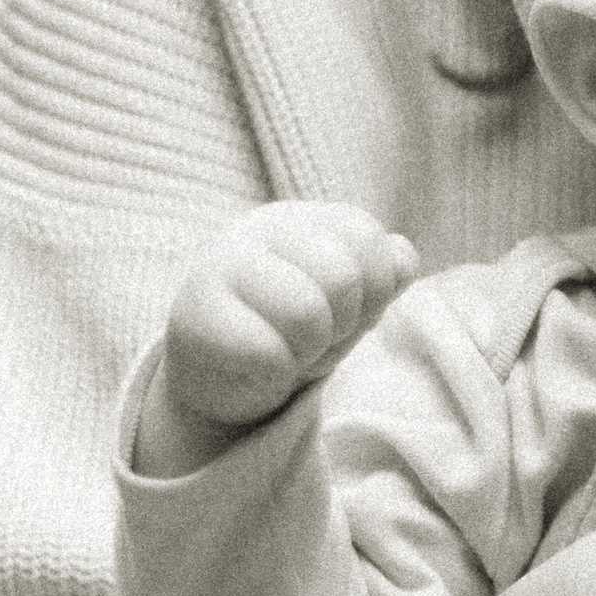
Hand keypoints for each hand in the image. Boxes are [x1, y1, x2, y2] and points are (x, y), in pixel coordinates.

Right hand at [138, 201, 418, 476]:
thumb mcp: (350, 300)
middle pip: (344, 277)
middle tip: (312, 334)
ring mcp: (220, 266)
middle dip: (342, 322)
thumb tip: (401, 254)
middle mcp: (258, 229)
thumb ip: (382, 273)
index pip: (368, 239)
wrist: (221, 377)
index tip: (342, 308)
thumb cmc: (293, 330)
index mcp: (302, 218)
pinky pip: (269, 354)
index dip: (372, 290)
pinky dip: (277, 371)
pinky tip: (258, 363)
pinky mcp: (195, 318)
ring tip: (288, 347)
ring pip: (307, 313)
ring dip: (310, 347)